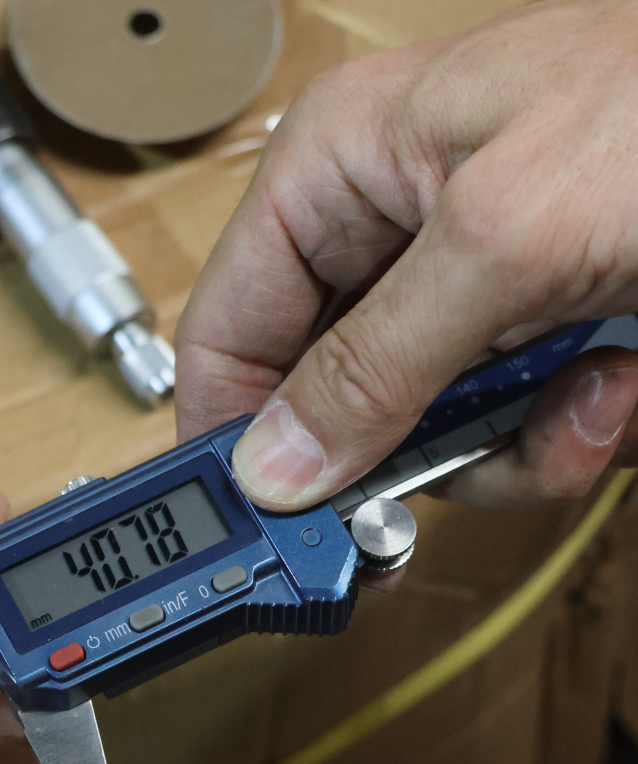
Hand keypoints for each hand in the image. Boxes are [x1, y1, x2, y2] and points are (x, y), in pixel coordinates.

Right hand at [176, 0, 637, 516]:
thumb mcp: (505, 241)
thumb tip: (275, 465)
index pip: (225, 330)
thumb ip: (373, 363)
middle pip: (324, 396)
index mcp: (334, 171)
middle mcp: (386, 230)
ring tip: (585, 394)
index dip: (234, 435)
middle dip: (399, 449)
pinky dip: (565, 430)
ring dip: (504, 444)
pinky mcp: (536, 322)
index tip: (256, 532)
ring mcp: (465, 283)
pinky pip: (504, 423)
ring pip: (417, 429)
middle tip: (434, 491)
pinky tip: (618, 385)